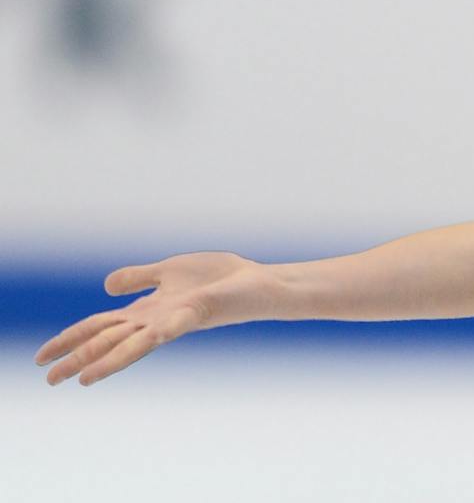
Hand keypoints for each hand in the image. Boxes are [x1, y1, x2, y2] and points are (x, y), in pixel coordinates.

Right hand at [35, 250, 267, 386]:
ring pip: (135, 343)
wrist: (256, 282)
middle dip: (79, 358)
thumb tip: (105, 287)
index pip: (100, 326)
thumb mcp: (170, 270)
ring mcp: (176, 319)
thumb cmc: (217, 277)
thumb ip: (139, 278)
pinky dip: (161, 330)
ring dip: (110, 360)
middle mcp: (157, 321)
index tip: (41, 358)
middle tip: (47, 380)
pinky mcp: (199, 312)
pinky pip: (177, 323)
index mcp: (148, 311)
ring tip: (84, 378)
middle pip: (109, 340)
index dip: (71, 339)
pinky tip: (148, 334)